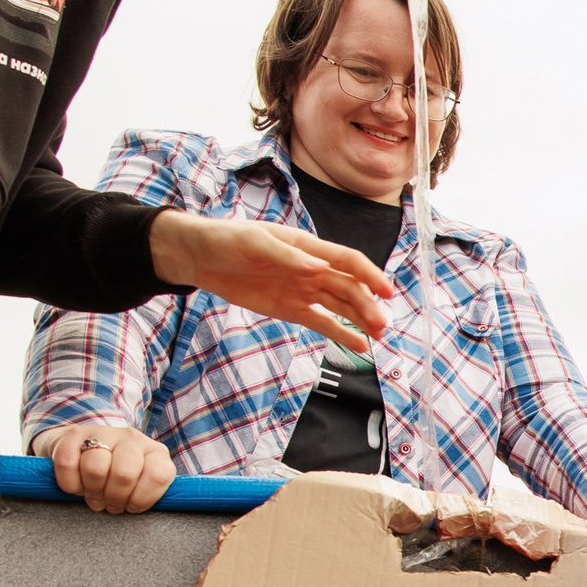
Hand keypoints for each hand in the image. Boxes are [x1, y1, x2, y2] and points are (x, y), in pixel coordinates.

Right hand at [38, 422, 176, 513]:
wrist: (81, 449)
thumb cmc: (116, 477)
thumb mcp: (140, 485)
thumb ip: (147, 495)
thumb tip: (139, 508)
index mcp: (155, 453)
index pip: (158, 476)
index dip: (142, 499)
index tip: (130, 507)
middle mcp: (132, 438)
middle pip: (125, 474)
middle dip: (114, 498)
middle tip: (109, 505)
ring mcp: (103, 433)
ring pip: (95, 468)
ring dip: (92, 492)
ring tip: (94, 496)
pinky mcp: (73, 435)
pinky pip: (68, 464)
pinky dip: (70, 484)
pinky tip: (77, 486)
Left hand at [149, 213, 393, 351]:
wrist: (200, 258)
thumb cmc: (227, 240)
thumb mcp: (254, 243)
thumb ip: (288, 256)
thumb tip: (320, 268)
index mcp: (307, 247)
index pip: (347, 261)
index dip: (369, 275)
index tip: (386, 292)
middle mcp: (312, 269)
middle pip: (348, 288)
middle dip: (367, 305)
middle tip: (380, 326)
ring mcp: (303, 290)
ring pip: (340, 306)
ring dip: (360, 319)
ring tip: (377, 336)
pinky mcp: (291, 309)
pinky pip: (321, 322)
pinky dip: (340, 333)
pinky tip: (357, 345)